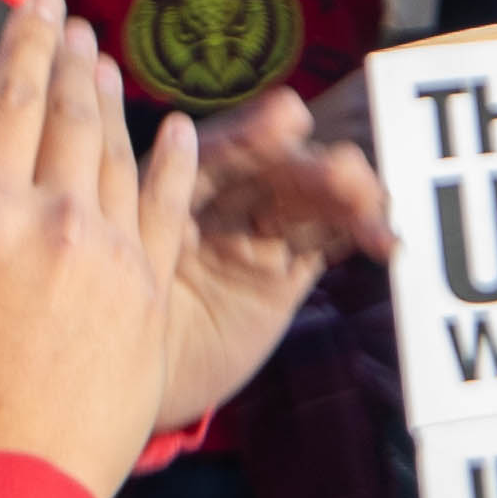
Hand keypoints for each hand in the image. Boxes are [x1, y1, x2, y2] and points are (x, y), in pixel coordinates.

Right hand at [0, 0, 199, 491]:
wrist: (13, 474)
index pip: (10, 98)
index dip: (26, 40)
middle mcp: (55, 216)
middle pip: (69, 114)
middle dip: (70, 56)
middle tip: (74, 17)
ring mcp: (112, 253)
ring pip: (119, 153)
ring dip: (112, 100)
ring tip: (105, 63)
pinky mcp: (152, 292)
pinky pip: (170, 209)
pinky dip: (175, 163)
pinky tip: (178, 131)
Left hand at [150, 85, 389, 444]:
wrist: (129, 379)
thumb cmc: (112, 308)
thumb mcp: (130, 253)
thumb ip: (156, 198)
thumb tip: (178, 129)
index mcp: (176, 181)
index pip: (221, 151)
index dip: (254, 134)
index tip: (288, 118)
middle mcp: (222, 196)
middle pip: (277, 170)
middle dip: (313, 168)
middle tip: (346, 171)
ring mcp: (259, 231)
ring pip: (311, 201)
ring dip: (346, 196)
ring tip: (369, 201)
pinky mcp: (288, 269)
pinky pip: (327, 242)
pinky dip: (358, 235)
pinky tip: (384, 240)